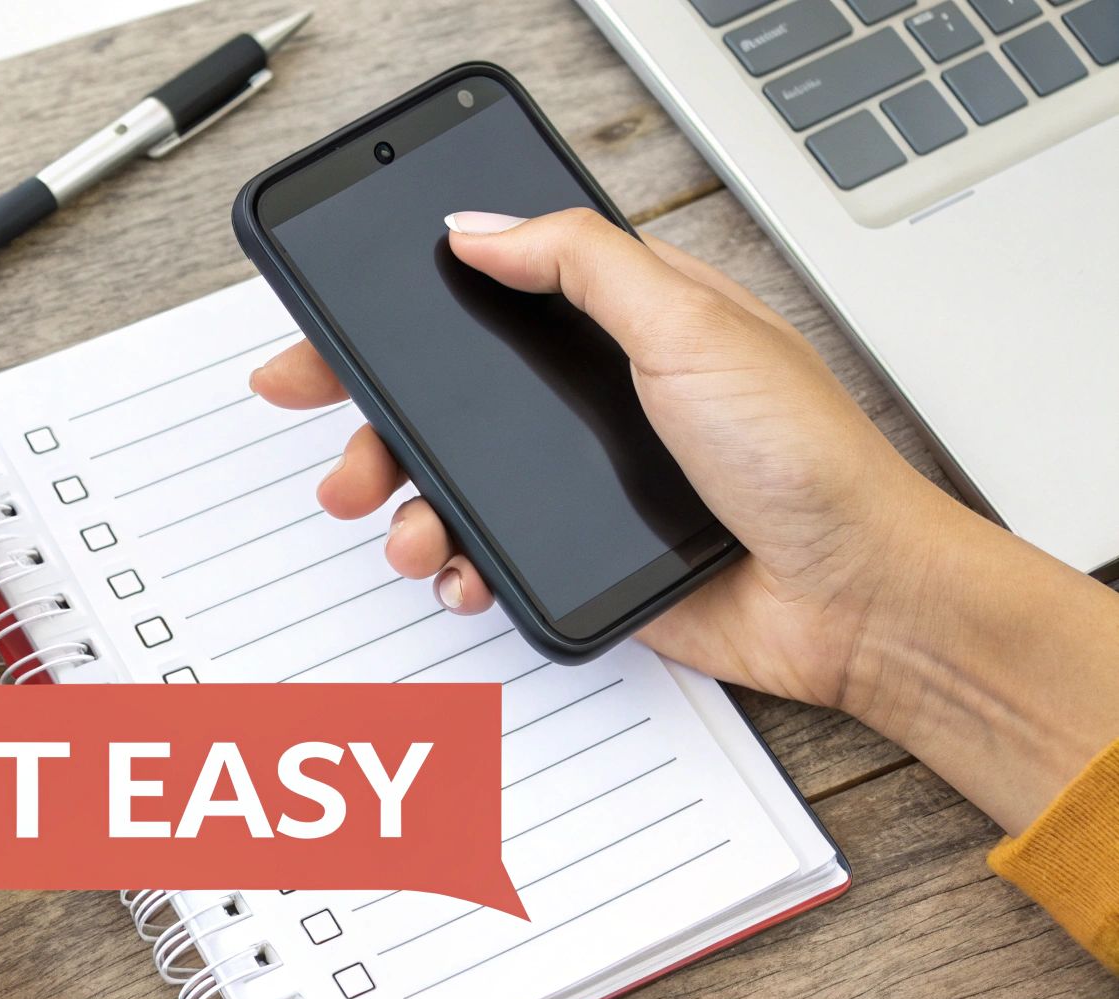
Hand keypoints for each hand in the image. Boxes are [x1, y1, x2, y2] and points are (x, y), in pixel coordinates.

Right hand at [252, 209, 1118, 832]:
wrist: (850, 598)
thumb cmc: (805, 459)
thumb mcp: (690, 325)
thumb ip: (580, 263)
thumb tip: (481, 225)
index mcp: (614, 322)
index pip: (478, 298)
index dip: (391, 316)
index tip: (321, 340)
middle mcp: (587, 396)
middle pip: (440, 399)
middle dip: (371, 428)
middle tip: (342, 457)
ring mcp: (578, 479)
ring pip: (449, 483)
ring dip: (404, 507)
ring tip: (403, 529)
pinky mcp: (578, 551)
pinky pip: (485, 554)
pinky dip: (453, 566)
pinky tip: (457, 572)